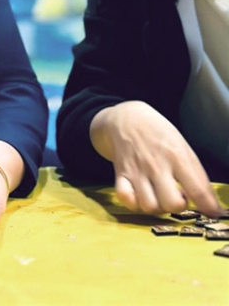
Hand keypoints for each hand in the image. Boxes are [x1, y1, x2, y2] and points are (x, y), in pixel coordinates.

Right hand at [90, 101, 220, 216]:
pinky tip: (140, 196)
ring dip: (157, 207)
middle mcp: (157, 165)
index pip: (198, 190)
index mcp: (177, 156)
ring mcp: (136, 170)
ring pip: (149, 206)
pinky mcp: (120, 174)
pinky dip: (133, 202)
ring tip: (159, 197)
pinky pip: (125, 198)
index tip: (213, 213)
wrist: (126, 118)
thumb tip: (209, 202)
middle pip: (172, 204)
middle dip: (178, 206)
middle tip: (178, 198)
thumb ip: (195, 174)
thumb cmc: (159, 134)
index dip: (209, 208)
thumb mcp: (183, 147)